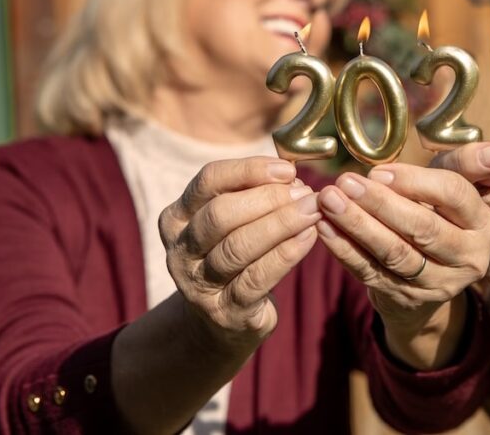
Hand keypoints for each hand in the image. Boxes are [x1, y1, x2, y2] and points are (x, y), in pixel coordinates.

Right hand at [158, 157, 319, 351]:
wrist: (221, 321)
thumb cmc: (233, 255)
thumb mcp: (231, 223)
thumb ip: (251, 195)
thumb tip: (291, 175)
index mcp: (177, 218)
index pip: (208, 181)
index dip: (249, 170)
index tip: (288, 168)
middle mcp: (180, 250)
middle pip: (221, 214)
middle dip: (268, 198)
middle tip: (306, 192)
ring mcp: (198, 284)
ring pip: (238, 247)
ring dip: (281, 224)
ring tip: (313, 210)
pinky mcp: (225, 311)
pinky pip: (257, 277)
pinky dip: (287, 253)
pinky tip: (309, 237)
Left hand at [316, 165, 489, 366]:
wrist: (430, 274)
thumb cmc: (439, 213)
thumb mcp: (454, 186)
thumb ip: (467, 164)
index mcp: (484, 223)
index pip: (454, 196)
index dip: (415, 182)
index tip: (377, 172)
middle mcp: (469, 257)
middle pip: (423, 229)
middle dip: (380, 204)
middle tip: (344, 183)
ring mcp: (439, 284)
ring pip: (395, 253)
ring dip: (357, 225)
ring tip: (328, 201)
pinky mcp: (408, 300)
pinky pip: (371, 273)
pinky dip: (344, 250)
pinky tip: (324, 227)